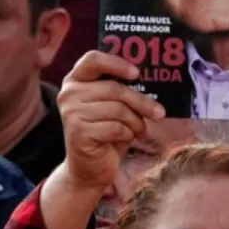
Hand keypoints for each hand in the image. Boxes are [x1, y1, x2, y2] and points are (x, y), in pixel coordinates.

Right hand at [57, 51, 164, 192]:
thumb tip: (154, 77)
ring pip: (118, 110)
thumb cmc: (106, 133)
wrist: (89, 168)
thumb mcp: (113, 107)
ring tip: (139, 131)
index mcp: (76, 80)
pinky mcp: (78, 132)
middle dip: (141, 102)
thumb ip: (122, 90)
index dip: (116, 63)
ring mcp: (71, 113)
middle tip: (160, 114)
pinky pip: (115, 128)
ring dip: (136, 123)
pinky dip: (127, 134)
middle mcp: (69, 93)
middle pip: (114, 89)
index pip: (92, 59)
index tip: (136, 74)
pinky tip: (125, 139)